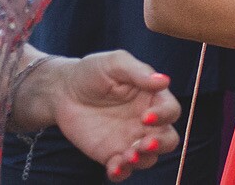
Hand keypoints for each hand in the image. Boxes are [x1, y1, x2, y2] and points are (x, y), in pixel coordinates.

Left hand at [48, 51, 180, 180]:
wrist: (63, 91)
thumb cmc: (93, 71)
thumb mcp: (115, 63)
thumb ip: (138, 72)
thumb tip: (163, 81)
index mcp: (153, 98)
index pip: (171, 111)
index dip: (163, 116)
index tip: (145, 116)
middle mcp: (146, 122)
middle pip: (169, 140)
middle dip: (161, 144)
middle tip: (144, 144)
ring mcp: (129, 140)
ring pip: (149, 158)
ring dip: (142, 160)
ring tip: (128, 156)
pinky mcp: (110, 154)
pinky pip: (122, 170)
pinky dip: (121, 173)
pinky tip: (114, 168)